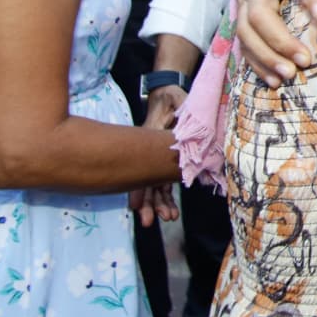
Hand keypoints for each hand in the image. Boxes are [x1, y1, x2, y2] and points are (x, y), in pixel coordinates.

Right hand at [130, 87, 183, 226]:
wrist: (171, 96)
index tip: (136, 205)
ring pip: (154, 187)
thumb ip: (180, 114)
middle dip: (148, 203)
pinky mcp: (164, 164)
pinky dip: (167, 199)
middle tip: (150, 221)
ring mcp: (155, 160)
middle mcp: (148, 153)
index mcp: (147, 141)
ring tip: (168, 218)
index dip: (138, 188)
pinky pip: (163, 184)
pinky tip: (171, 213)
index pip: (139, 167)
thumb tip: (181, 124)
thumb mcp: (177, 103)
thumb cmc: (173, 99)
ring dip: (160, 204)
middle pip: (145, 182)